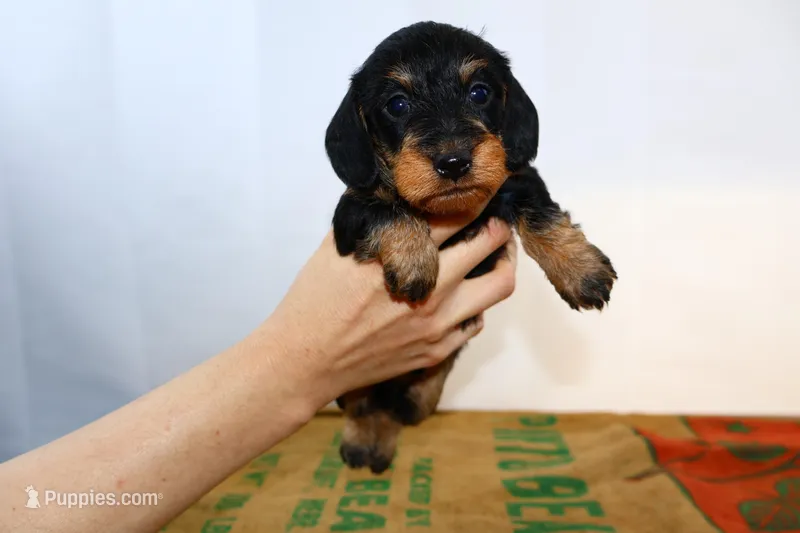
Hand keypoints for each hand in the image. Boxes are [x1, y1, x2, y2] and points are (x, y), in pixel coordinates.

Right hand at [251, 216, 517, 411]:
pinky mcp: (437, 350)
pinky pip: (476, 322)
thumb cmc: (314, 299)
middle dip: (499, 225)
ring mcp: (438, 323)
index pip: (458, 212)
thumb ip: (372, 217)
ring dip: (502, 264)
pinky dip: (477, 303)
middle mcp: (431, 287)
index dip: (475, 196)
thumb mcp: (338, 244)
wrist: (306, 360)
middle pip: (491, 244)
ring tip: (495, 254)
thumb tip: (392, 188)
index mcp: (404, 254)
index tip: (482, 190)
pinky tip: (464, 294)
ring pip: (498, 286)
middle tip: (496, 219)